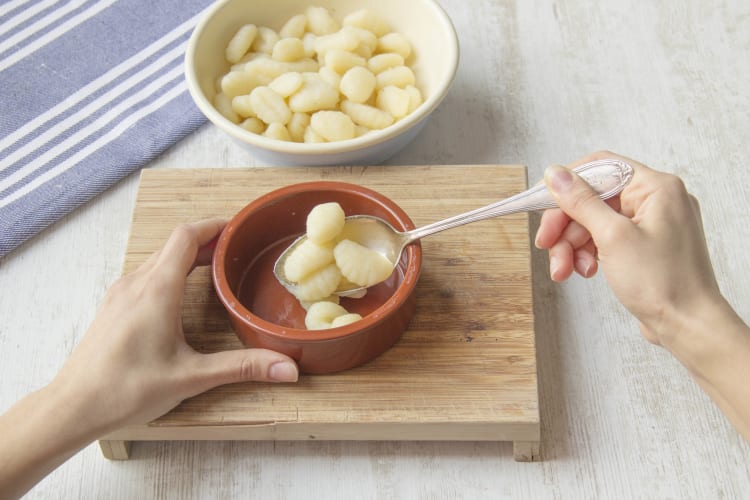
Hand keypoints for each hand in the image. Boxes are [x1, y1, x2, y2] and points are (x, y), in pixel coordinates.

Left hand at [51, 218, 298, 431]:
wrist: (73, 407)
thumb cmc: (126, 389)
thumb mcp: (191, 377)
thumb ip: (242, 367)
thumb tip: (288, 368)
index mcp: (157, 290)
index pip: (186, 237)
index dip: (213, 226)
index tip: (236, 227)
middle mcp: (136, 284)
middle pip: (173, 244)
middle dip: (205, 240)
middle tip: (234, 249)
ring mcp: (120, 294)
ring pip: (157, 259)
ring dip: (185, 256)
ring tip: (213, 267)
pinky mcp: (113, 307)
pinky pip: (144, 275)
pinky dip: (168, 271)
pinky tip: (180, 294)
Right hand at [534, 151, 721, 345]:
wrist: (689, 327)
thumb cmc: (665, 283)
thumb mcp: (613, 237)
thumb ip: (581, 202)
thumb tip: (556, 174)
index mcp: (656, 188)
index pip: (600, 167)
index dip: (566, 183)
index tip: (541, 200)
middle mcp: (655, 201)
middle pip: (592, 199)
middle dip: (565, 225)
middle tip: (546, 244)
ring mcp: (650, 225)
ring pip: (594, 223)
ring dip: (573, 246)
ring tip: (564, 270)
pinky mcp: (643, 247)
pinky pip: (605, 240)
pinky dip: (588, 254)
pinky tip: (585, 272)